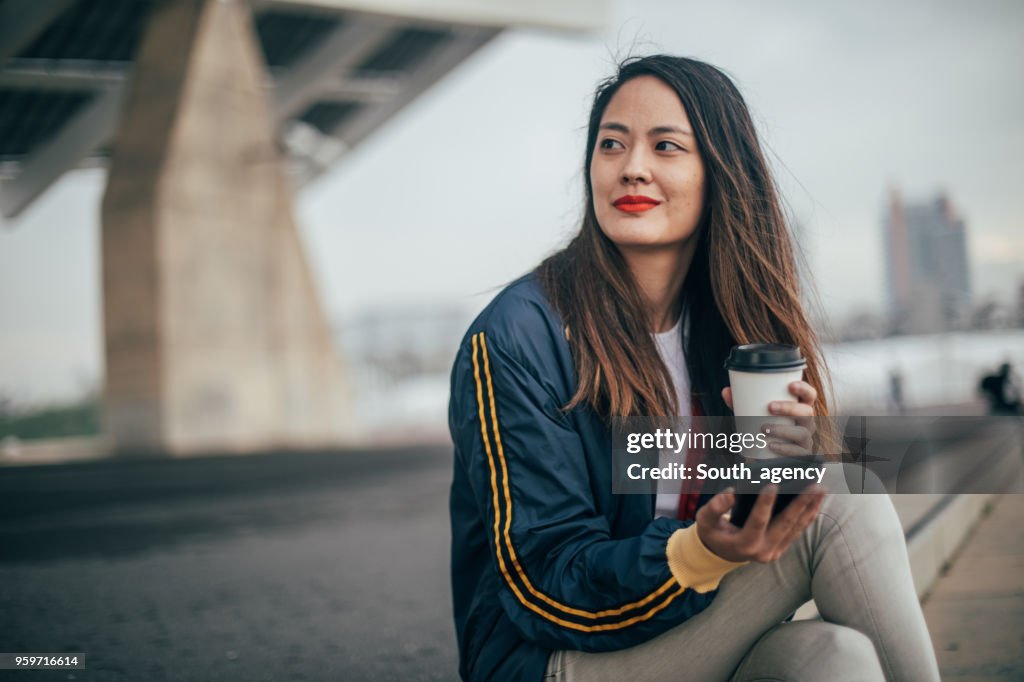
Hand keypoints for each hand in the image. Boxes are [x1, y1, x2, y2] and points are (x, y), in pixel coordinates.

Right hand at [696, 485, 825, 562]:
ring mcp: (775, 551)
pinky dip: (808, 515)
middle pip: (785, 525)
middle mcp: (763, 551)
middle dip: (800, 503)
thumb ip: (715, 507)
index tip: (773, 484)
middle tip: (812, 485)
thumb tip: (731, 493)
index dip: (765, 504)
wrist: (721, 553)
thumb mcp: (705, 521)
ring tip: (820, 489)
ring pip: (797, 528)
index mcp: (744, 545)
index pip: (758, 522)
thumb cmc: (713, 533)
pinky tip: (816, 501)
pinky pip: (798, 531)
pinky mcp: (782, 548)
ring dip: (810, 507)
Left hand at [722, 381, 817, 455]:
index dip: (804, 389)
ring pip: (802, 433)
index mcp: (799, 409)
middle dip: (790, 408)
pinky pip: (798, 453)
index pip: (810, 396)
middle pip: (807, 413)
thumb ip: (741, 403)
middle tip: (770, 406)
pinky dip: (784, 449)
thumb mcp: (753, 415)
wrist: (770, 457)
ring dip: (783, 430)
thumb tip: (726, 391)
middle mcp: (807, 424)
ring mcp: (806, 440)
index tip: (790, 385)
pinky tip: (772, 446)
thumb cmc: (765, 429)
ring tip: (764, 428)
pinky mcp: (802, 456)